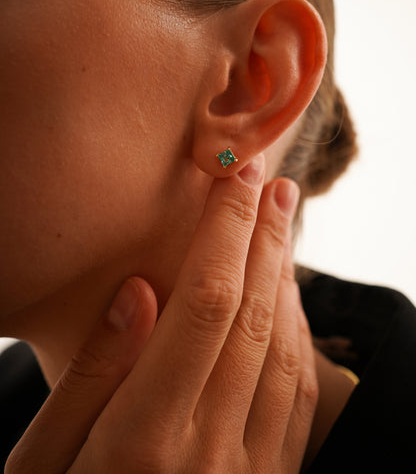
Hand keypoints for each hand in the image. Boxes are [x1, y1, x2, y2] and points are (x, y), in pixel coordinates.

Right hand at [6, 155, 317, 472]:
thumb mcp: (39, 464)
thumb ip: (91, 376)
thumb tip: (140, 292)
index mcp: (145, 439)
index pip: (203, 303)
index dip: (224, 231)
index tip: (235, 179)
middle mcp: (210, 453)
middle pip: (252, 315)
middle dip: (265, 238)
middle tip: (273, 184)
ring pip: (283, 350)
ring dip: (286, 278)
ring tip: (282, 227)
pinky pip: (294, 396)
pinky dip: (295, 334)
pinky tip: (285, 299)